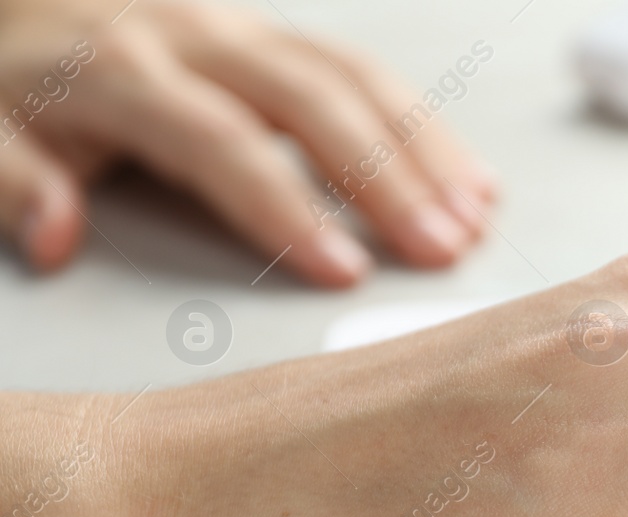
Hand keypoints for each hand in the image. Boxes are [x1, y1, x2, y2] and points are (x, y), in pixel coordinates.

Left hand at [0, 0, 496, 285]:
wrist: (25, 3)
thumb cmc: (19, 80)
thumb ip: (14, 185)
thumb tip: (55, 237)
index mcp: (122, 69)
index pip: (222, 143)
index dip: (288, 208)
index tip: (342, 272)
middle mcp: (196, 37)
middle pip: (312, 101)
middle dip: (386, 178)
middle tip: (441, 248)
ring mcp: (244, 31)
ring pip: (353, 76)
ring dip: (423, 149)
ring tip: (474, 219)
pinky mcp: (276, 36)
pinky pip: (364, 70)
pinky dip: (423, 126)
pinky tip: (467, 176)